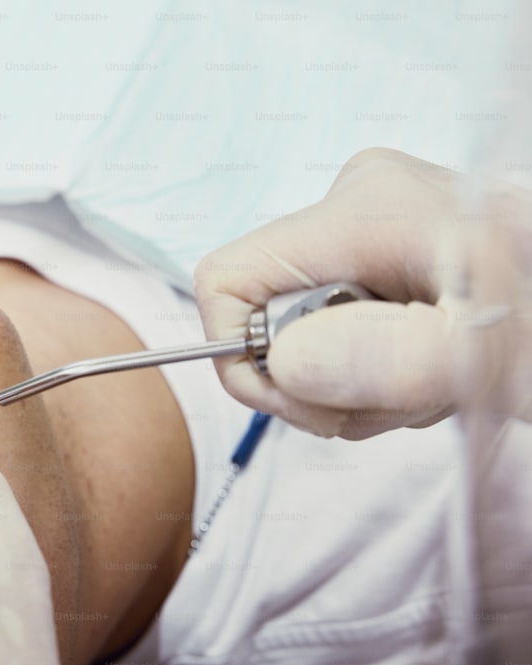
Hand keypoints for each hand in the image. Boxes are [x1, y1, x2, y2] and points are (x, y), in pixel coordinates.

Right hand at [193, 147, 530, 438]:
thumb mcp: (494, 356)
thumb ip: (394, 359)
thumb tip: (279, 364)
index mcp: (365, 210)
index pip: (226, 279)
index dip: (245, 360)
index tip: (314, 406)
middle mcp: (357, 203)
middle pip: (267, 314)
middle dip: (321, 380)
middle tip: (400, 399)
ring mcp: (373, 226)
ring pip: (302, 329)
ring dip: (353, 381)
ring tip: (431, 384)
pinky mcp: (387, 251)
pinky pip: (336, 323)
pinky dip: (372, 366)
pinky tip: (431, 367)